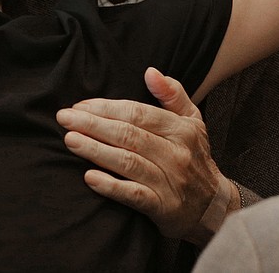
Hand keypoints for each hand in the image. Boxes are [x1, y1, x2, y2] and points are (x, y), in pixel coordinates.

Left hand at [56, 68, 235, 245]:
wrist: (213, 206)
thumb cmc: (194, 156)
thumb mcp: (192, 120)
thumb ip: (172, 94)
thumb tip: (150, 71)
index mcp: (180, 129)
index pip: (137, 113)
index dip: (106, 108)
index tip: (79, 105)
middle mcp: (175, 153)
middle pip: (128, 135)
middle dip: (93, 125)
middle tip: (64, 118)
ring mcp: (170, 181)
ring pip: (128, 162)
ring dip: (96, 150)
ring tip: (70, 140)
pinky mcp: (163, 207)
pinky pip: (134, 195)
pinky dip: (111, 186)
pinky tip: (89, 177)